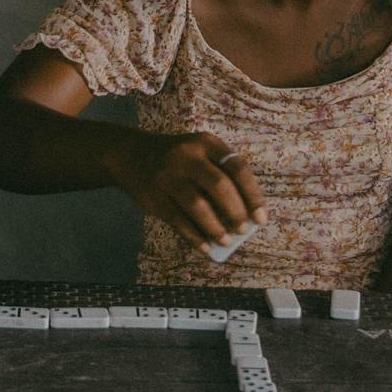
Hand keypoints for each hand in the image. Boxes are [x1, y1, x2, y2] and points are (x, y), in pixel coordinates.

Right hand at [108, 131, 262, 246]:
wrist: (130, 154)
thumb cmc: (178, 161)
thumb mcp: (199, 155)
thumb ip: (220, 178)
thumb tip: (242, 218)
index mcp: (206, 143)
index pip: (238, 167)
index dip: (252, 195)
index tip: (260, 217)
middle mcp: (187, 156)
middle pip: (219, 185)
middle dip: (235, 211)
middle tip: (243, 230)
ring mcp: (168, 176)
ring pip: (197, 205)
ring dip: (215, 227)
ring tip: (226, 241)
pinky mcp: (154, 196)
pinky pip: (178, 220)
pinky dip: (194, 237)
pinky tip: (205, 248)